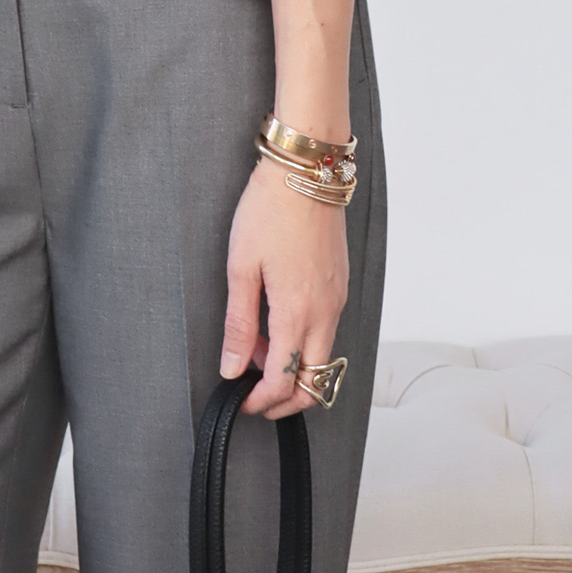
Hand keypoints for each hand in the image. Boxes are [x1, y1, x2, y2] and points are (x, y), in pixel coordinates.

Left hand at [221, 161, 349, 417]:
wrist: (306, 170)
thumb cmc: (270, 210)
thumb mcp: (241, 268)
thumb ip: (239, 324)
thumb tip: (231, 368)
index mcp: (299, 312)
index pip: (286, 381)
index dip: (262, 401)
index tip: (242, 402)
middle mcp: (327, 311)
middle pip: (316, 382)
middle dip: (286, 399)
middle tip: (254, 393)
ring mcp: (338, 298)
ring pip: (323, 357)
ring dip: (294, 367)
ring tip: (257, 348)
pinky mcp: (340, 284)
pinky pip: (327, 330)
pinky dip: (304, 341)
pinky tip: (276, 322)